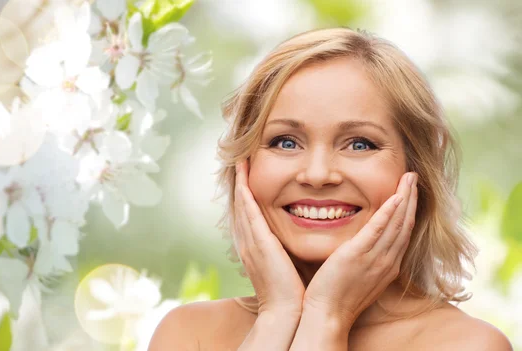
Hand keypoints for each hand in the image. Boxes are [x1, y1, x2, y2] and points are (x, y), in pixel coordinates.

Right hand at [233, 159, 304, 315]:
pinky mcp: (258, 240)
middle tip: (239, 161)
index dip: (246, 195)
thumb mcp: (285, 266)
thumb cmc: (290, 292)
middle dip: (239, 183)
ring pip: (242, 203)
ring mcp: (251, 240)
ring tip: (239, 161)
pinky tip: (244, 176)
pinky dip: (244, 191)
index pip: (248, 215)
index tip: (248, 178)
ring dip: (240, 181)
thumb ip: (286, 251)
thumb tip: (296, 241)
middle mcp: (248, 241)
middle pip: (240, 205)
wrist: (285, 310)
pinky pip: (248, 209)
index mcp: (254, 247)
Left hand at [302, 172, 417, 328]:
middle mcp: (387, 261)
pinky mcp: (358, 255)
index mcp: (388, 266)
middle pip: (404, 224)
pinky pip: (378, 230)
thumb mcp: (358, 275)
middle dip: (411, 199)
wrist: (327, 315)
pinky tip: (396, 197)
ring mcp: (375, 259)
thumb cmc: (337, 295)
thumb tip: (362, 244)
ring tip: (409, 178)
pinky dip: (388, 212)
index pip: (403, 233)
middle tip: (413, 176)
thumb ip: (365, 258)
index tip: (410, 192)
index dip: (408, 211)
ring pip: (396, 224)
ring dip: (405, 198)